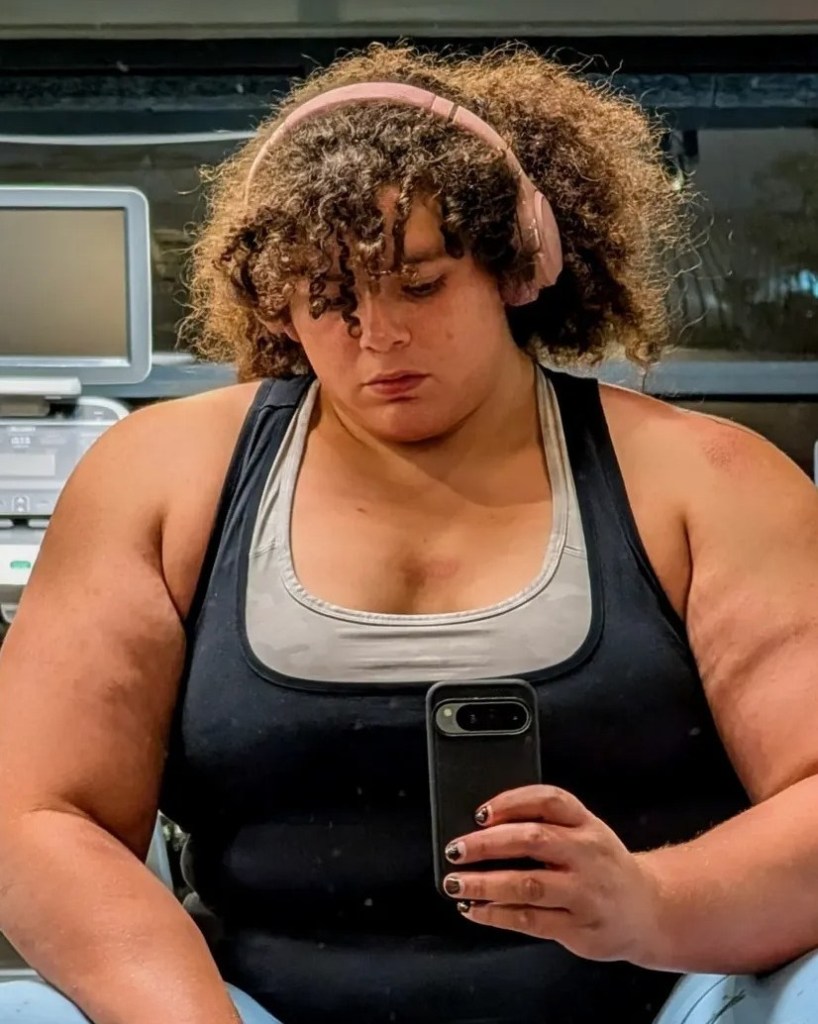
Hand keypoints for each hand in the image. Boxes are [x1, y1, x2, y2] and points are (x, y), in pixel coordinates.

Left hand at [442, 784, 661, 963]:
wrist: (649, 910)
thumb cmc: (602, 866)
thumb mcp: (585, 834)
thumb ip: (544, 826)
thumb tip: (482, 828)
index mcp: (586, 824)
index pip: (549, 800)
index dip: (512, 802)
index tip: (480, 812)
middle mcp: (587, 854)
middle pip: (533, 840)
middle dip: (487, 844)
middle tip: (456, 849)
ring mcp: (584, 892)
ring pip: (528, 884)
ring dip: (485, 884)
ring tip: (456, 882)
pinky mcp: (578, 927)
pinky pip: (530, 920)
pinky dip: (497, 915)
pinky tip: (475, 910)